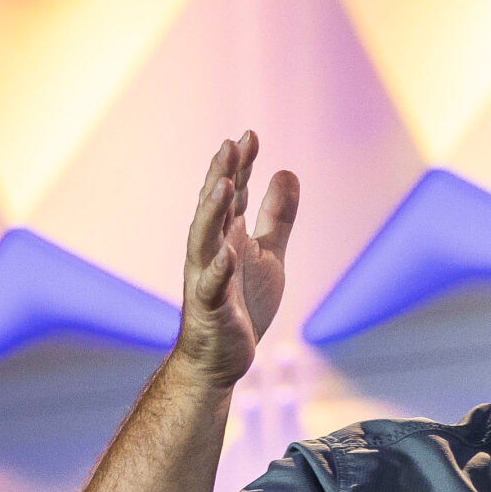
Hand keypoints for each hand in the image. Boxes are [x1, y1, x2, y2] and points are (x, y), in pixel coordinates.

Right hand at [176, 131, 298, 385]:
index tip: (250, 135)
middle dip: (221, 176)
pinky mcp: (210, 310)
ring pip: (204, 240)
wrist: (223, 357)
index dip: (240, 166)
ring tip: (225, 184)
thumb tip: (286, 170)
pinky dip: (218, 271)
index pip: (231, 194)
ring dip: (213, 212)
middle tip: (230, 144)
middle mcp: (211, 251)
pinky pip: (211, 288)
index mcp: (226, 236)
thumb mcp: (269, 253)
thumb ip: (277, 216)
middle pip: (214, 208)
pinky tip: (228, 254)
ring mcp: (206, 279)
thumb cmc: (242, 303)